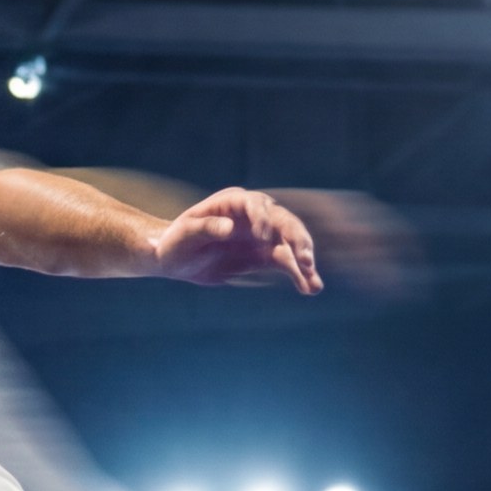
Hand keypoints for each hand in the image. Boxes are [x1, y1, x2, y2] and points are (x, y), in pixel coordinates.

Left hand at [145, 186, 320, 293]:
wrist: (176, 260)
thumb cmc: (176, 242)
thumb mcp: (185, 235)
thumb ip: (205, 229)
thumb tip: (230, 228)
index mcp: (232, 202)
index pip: (255, 204)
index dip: (262, 218)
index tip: (262, 237)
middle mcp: (253, 215)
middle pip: (283, 221)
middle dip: (296, 240)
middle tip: (304, 261)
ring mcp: (263, 234)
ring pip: (290, 244)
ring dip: (304, 262)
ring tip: (313, 284)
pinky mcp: (265, 255)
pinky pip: (287, 262)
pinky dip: (299, 274)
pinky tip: (309, 288)